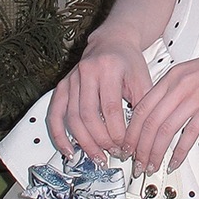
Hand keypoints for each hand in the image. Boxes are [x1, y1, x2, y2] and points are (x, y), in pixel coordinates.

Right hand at [47, 34, 152, 164]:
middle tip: (113, 153)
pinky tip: (68, 150)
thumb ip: (142, 106)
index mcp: (109, 68)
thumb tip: (138, 140)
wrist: (112, 40)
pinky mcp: (62, 86)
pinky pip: (55, 113)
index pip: (110, 108)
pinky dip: (59, 134)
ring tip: (97, 157)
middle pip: (89, 114)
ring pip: (72, 117)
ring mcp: (71, 79)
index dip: (117, 131)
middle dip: (101, 140)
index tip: (125, 146)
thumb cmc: (129, 61)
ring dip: (84, 142)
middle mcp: (86, 72)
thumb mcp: (142, 79)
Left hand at [121, 38, 198, 173]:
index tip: (128, 147)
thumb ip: (176, 89)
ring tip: (153, 166)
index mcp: (171, 77)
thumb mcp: (192, 72)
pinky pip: (190, 132)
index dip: (131, 132)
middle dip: (139, 148)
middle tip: (137, 163)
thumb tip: (163, 112)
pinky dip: (179, 151)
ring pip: (165, 129)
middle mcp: (178, 85)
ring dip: (155, 153)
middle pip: (149, 122)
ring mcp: (194, 95)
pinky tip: (175, 161)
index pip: (141, 108)